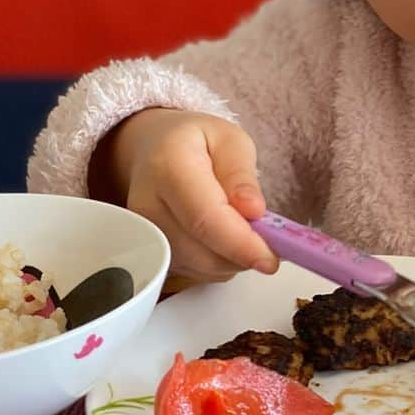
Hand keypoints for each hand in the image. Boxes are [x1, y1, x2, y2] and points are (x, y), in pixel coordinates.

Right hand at [89, 108, 278, 282]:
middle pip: (201, 252)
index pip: (205, 218)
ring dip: (233, 260)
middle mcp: (147, 206)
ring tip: (241, 228)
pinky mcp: (149, 255)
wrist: (152, 151)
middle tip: (269, 239)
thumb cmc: (195, 143)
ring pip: (199, 268)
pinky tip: (223, 238)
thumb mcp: (229, 140)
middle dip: (243, 254)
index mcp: (168, 166)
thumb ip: (241, 175)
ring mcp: (144, 236)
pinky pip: (194, 274)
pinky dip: (218, 264)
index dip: (240, 244)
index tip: (270, 258)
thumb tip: (253, 211)